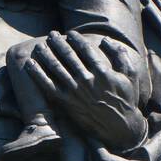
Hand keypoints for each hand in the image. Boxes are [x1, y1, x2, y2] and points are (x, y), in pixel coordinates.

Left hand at [25, 32, 147, 149]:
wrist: (120, 126)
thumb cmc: (125, 99)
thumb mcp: (130, 75)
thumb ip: (119, 55)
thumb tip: (105, 40)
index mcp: (102, 71)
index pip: (85, 49)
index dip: (76, 39)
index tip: (69, 33)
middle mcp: (87, 80)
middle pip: (68, 56)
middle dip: (58, 43)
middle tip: (51, 35)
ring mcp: (75, 92)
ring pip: (56, 68)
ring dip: (46, 55)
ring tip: (39, 47)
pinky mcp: (67, 103)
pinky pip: (48, 86)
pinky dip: (38, 74)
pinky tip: (30, 65)